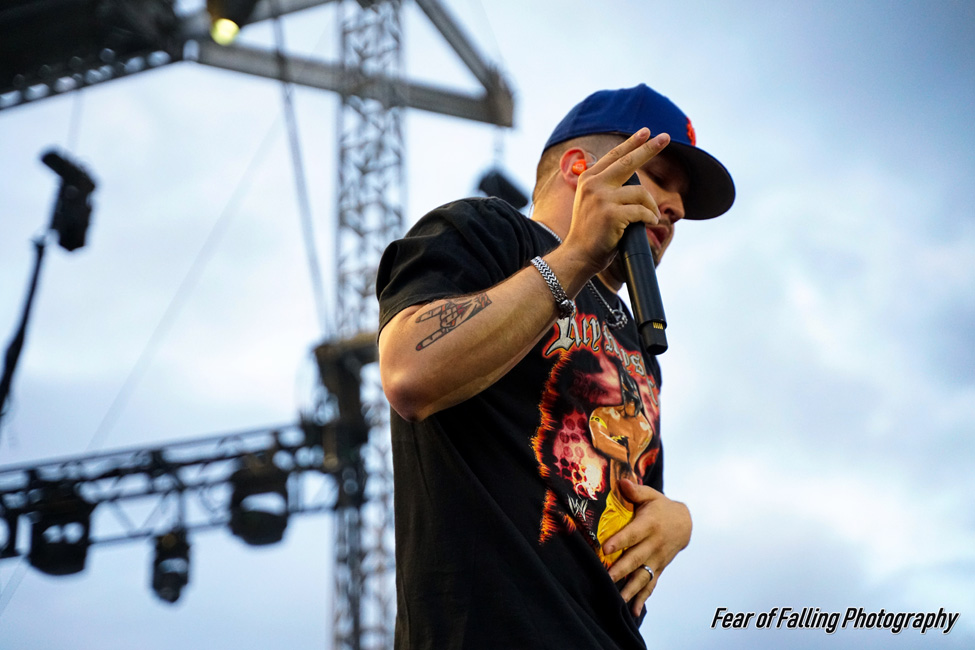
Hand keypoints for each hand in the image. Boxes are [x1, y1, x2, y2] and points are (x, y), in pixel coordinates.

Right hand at [563, 128, 670, 274]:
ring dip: (650, 206)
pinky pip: (642, 211)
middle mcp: (593, 184)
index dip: (632, 143)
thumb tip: (633, 175)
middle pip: (628, 162)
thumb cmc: (591, 231)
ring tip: (651, 217)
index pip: (614, 156)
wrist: (579, 254)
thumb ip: (605, 186)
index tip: (647, 132)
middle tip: (665, 137)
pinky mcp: (611, 214)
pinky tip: (649, 223)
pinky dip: (649, 218)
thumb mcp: (592, 201)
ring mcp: (602, 198)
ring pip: (640, 193)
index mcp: (588, 179)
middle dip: (649, 148)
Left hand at [603, 478, 691, 615]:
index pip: (633, 534)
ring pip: (642, 576)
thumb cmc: (660, 506)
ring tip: (616, 601)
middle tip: (606, 578)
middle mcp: (654, 544)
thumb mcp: (650, 495)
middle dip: (621, 569)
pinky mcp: (658, 568)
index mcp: (650, 525)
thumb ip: (635, 491)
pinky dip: (642, 599)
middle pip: (636, 558)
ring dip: (629, 589)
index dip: (620, 541)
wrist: (684, 524)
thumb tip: (622, 482)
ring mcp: (657, 559)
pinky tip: (633, 612)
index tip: (605, 548)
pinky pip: (650, 585)